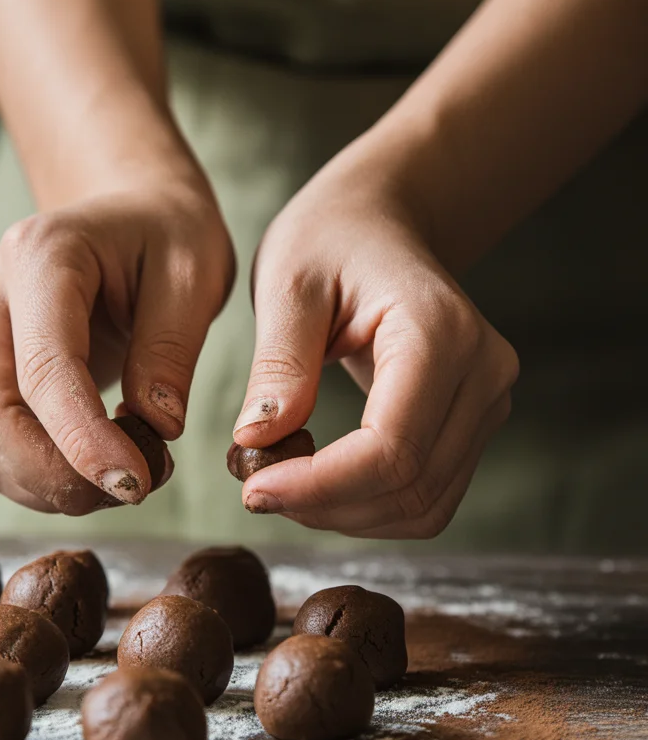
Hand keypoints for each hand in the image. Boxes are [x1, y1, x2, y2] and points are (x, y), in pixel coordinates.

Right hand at [0, 179, 233, 513]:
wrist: (128, 212)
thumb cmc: (167, 234)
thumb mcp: (194, 273)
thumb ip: (171, 349)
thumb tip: (156, 430)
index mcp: (39, 255)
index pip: (44, 369)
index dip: (83, 442)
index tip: (137, 484)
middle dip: (58, 476)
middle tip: (134, 491)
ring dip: (47, 484)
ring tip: (126, 477)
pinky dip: (36, 476)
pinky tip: (94, 469)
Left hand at [233, 156, 518, 538]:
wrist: (379, 222)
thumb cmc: (331, 240)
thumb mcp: (289, 285)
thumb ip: (280, 364)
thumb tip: (256, 443)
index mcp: (440, 332)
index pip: (391, 446)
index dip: (320, 485)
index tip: (253, 490)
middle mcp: (483, 371)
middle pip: (412, 485)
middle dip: (327, 506)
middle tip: (256, 490)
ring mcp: (487, 401)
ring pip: (425, 505)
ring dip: (348, 516)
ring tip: (284, 485)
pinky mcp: (473, 423)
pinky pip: (429, 496)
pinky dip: (370, 507)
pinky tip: (319, 483)